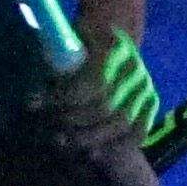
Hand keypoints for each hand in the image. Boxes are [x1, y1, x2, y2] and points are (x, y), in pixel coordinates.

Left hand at [34, 42, 147, 159]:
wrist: (111, 32)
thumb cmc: (80, 39)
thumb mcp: (63, 41)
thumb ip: (53, 68)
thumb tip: (36, 102)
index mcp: (114, 46)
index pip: (94, 82)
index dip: (63, 98)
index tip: (35, 104)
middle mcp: (135, 68)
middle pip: (106, 108)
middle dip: (72, 121)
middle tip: (50, 125)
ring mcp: (146, 85)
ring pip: (121, 123)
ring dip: (89, 137)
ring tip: (64, 142)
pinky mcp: (151, 100)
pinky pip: (140, 130)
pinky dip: (119, 145)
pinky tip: (95, 153)